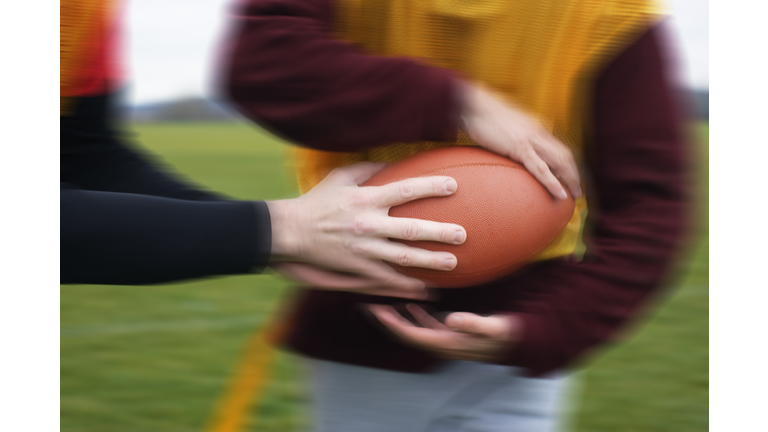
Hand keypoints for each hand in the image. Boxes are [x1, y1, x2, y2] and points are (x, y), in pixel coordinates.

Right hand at [266, 162, 466, 296]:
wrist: (289, 233)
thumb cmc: (316, 202)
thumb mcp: (339, 178)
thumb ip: (366, 169)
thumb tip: (392, 162)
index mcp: (365, 199)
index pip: (404, 190)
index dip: (430, 187)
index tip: (453, 186)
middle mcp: (367, 225)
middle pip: (411, 229)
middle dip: (439, 232)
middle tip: (462, 235)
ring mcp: (363, 249)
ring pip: (403, 257)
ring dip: (430, 262)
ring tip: (453, 264)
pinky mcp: (357, 268)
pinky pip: (386, 279)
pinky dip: (406, 285)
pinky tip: (426, 289)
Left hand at [368, 303, 520, 361]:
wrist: (518, 341)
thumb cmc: (505, 333)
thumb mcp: (492, 327)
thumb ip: (473, 323)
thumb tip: (452, 319)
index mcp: (446, 343)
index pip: (410, 335)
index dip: (391, 323)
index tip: (374, 309)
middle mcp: (441, 343)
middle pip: (406, 332)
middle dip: (387, 319)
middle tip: (369, 302)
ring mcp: (445, 338)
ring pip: (414, 329)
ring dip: (398, 317)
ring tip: (383, 301)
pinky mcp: (451, 333)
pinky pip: (427, 325)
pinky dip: (416, 315)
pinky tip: (411, 303)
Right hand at [457, 81, 581, 199]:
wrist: (472, 104)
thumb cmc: (480, 114)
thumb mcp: (500, 125)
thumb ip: (509, 136)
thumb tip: (506, 145)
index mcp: (534, 127)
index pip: (558, 147)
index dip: (567, 163)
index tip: (569, 177)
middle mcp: (537, 131)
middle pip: (565, 155)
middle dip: (574, 173)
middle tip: (577, 190)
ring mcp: (530, 139)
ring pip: (560, 161)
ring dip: (571, 179)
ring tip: (574, 195)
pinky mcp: (520, 147)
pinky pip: (541, 169)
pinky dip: (553, 182)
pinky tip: (560, 194)